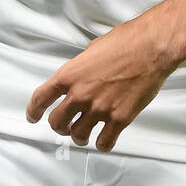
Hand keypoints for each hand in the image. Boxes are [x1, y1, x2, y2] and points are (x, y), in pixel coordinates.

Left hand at [26, 17, 174, 151]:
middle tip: (64, 126)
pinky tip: (104, 139)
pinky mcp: (119, 119)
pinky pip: (104, 142)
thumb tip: (81, 75)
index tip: (33, 117)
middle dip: (59, 126)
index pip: (41, 98)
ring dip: (79, 136)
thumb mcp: (92, 49)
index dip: (33, 111)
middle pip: (56, 122)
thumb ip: (81, 67)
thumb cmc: (126, 42)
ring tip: (83, 134)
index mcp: (69, 75)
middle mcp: (80, 94)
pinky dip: (102, 144)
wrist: (152, 48)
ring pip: (78, 136)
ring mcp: (99, 109)